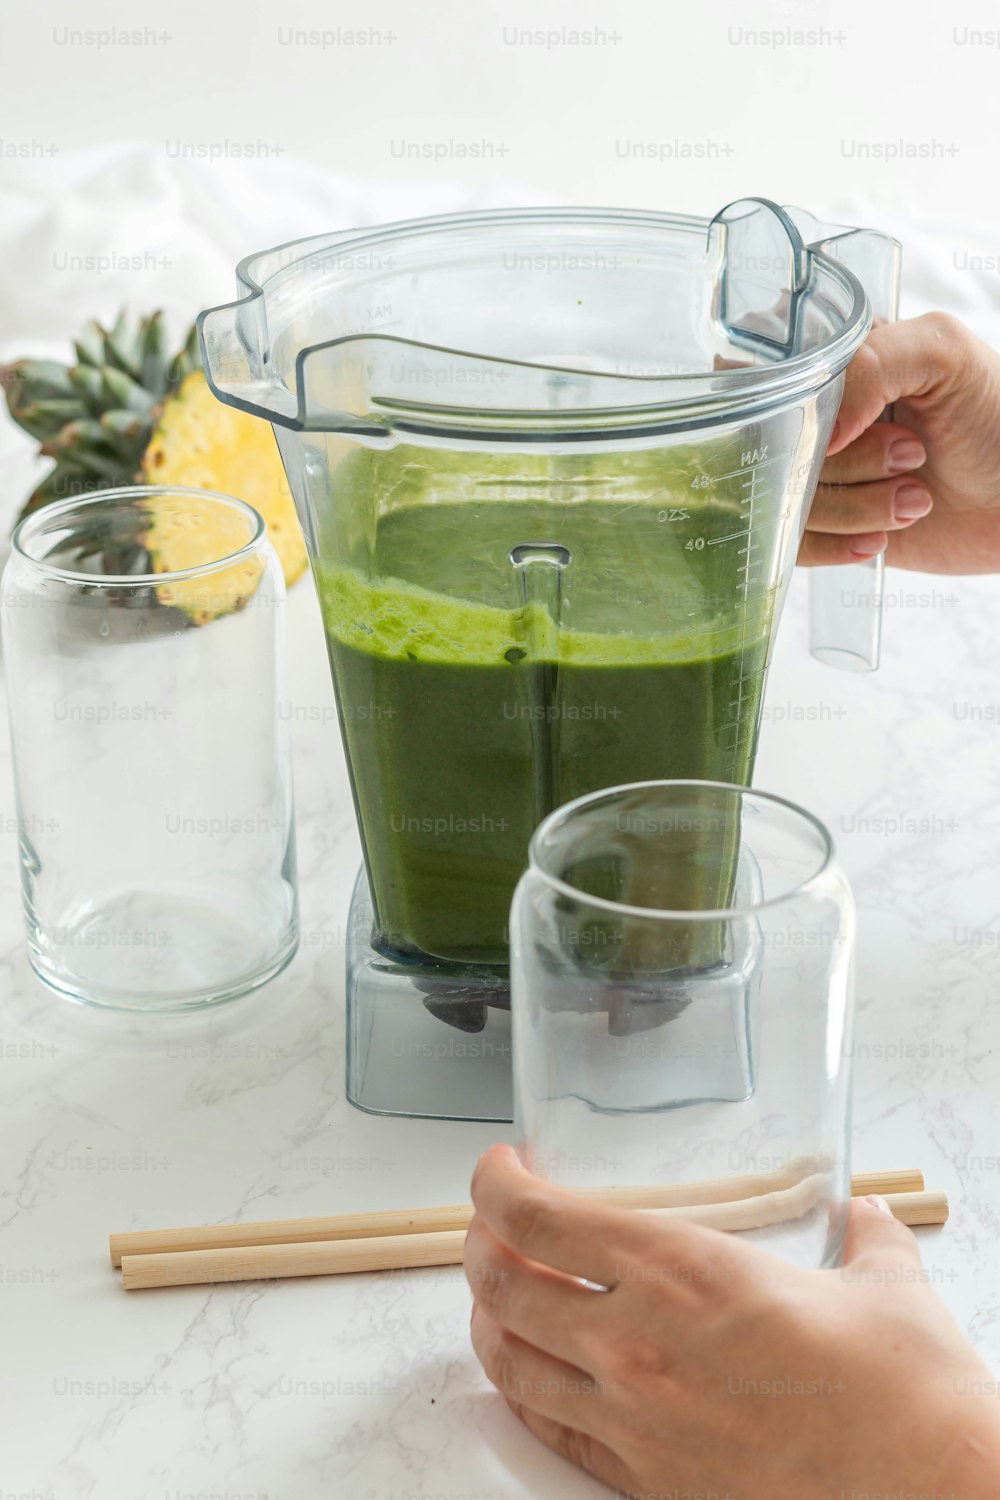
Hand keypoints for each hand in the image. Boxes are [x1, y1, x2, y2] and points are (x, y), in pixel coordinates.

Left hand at [465, 1145, 999, 1498]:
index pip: (537, 1220)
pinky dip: (523, 1394)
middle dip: (478, 1245)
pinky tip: (530, 1375)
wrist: (928, 1492)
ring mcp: (634, 1421)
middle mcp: (637, 1343)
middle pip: (502, 1285)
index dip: (495, 1186)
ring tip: (496, 1292)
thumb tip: (864, 1214)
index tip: (498, 1170)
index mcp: (681, 1270)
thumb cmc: (903, 1390)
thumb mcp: (882, 1280)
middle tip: (490, 1225)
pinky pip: (550, 1433)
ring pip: (510, 1362)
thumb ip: (861, 1234)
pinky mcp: (646, 1483)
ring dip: (486, 1317)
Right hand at [800, 312, 999, 572]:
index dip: (799, 413)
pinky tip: (882, 536)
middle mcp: (816, 420)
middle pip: (774, 450)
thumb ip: (872, 362)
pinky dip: (838, 545)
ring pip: (785, 502)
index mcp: (832, 364)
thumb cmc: (995, 417)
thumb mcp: (944, 353)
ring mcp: (816, 476)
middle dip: (848, 464)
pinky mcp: (824, 529)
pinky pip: (794, 546)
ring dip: (855, 508)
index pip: (764, 382)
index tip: (853, 427)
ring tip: (915, 499)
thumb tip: (819, 433)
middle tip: (912, 456)